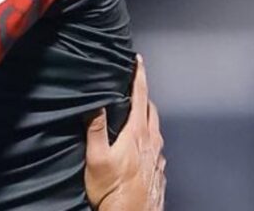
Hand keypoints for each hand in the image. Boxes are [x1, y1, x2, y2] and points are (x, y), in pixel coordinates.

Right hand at [85, 55, 165, 210]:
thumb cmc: (113, 192)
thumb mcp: (97, 159)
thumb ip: (96, 129)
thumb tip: (94, 102)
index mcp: (137, 134)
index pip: (140, 96)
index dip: (138, 76)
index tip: (137, 60)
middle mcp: (151, 142)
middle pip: (150, 109)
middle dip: (142, 93)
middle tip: (132, 83)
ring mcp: (157, 157)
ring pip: (155, 126)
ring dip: (146, 114)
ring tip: (134, 109)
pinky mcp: (158, 170)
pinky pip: (156, 144)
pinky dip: (149, 134)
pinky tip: (139, 142)